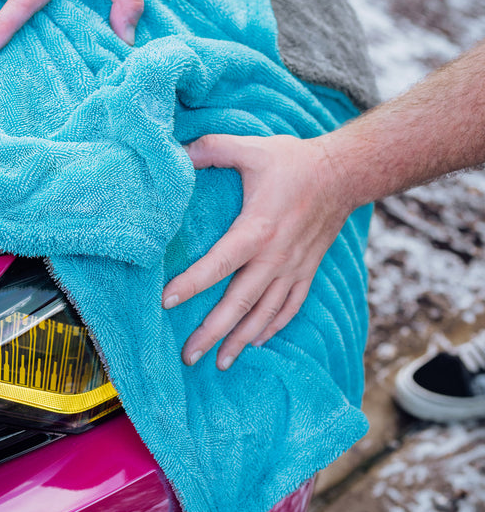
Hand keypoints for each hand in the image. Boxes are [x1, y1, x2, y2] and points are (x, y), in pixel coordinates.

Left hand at [162, 133, 354, 369]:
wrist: (345, 173)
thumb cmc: (293, 161)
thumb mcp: (250, 148)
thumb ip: (212, 149)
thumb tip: (177, 152)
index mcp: (258, 229)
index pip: (219, 264)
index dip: (192, 284)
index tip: (166, 302)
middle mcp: (276, 256)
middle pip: (240, 302)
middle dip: (213, 331)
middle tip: (189, 356)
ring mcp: (294, 268)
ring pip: (265, 313)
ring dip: (241, 340)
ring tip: (219, 363)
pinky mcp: (307, 271)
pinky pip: (290, 307)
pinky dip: (272, 327)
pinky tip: (255, 342)